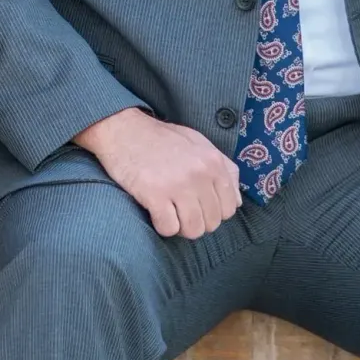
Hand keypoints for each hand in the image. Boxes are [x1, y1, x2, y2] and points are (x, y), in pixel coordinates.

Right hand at [78, 108, 239, 240]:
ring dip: (181, 228)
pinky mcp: (154, 194)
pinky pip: (169, 228)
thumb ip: (223, 168)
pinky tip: (156, 212)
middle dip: (197, 221)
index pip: (230, 208)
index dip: (214, 212)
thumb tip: (237, 201)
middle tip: (181, 210)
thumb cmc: (160, 138)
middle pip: (212, 222)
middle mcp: (199, 174)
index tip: (199, 206)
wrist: (122, 129)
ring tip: (170, 214)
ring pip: (193, 230)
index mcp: (213, 162)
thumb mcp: (198, 143)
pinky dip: (163, 226)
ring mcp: (177, 184)